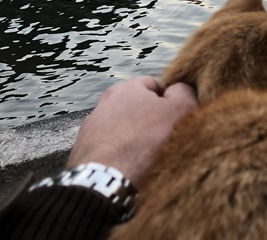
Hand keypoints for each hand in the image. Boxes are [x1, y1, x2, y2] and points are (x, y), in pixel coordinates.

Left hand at [67, 76, 196, 187]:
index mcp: (126, 87)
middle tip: (164, 139)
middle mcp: (104, 102)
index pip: (154, 85)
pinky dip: (118, 155)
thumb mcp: (180, 111)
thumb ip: (184, 93)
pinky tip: (128, 168)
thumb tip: (178, 90)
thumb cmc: (146, 141)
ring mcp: (91, 127)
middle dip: (150, 120)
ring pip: (122, 128)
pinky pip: (109, 148)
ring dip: (133, 138)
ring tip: (146, 158)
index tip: (176, 120)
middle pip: (136, 107)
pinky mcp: (82, 151)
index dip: (169, 101)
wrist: (105, 181)